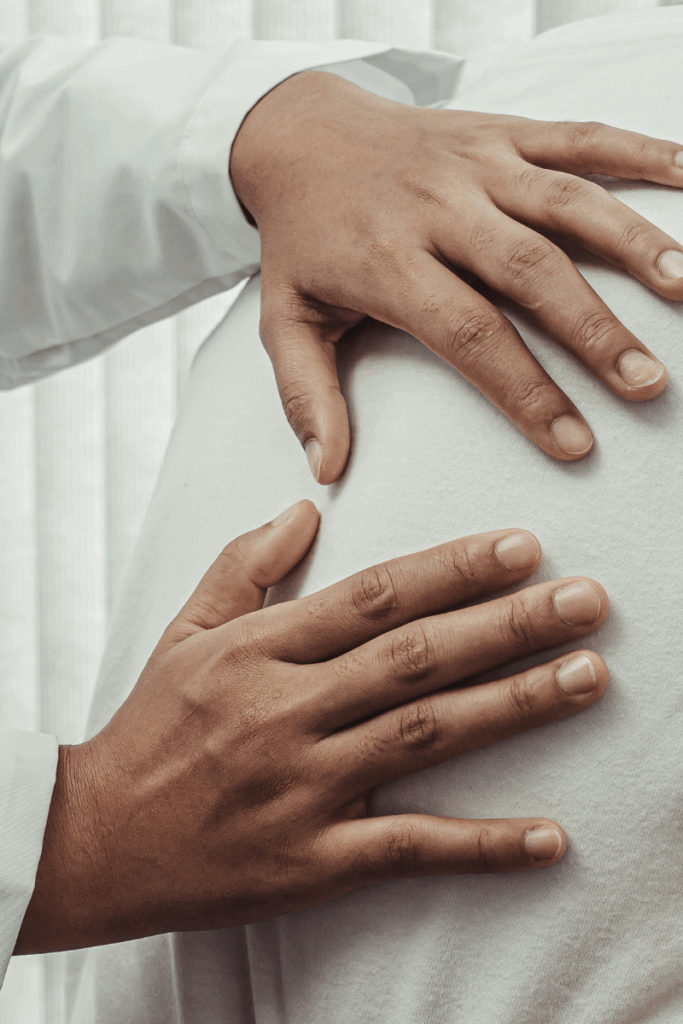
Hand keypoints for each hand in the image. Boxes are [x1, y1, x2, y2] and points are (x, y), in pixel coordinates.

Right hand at [16, 500, 608, 953]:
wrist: (92, 842)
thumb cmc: (148, 730)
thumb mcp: (184, 633)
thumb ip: (244, 566)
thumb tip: (306, 508)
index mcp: (257, 651)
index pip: (371, 597)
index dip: (450, 570)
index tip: (520, 547)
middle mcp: (285, 712)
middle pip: (414, 658)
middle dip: (507, 625)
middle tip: (587, 599)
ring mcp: (302, 789)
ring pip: (423, 737)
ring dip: (512, 706)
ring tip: (588, 676)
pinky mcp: (311, 862)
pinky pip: (408, 849)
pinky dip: (483, 846)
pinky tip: (550, 836)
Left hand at [230, 70, 680, 481]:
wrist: (301, 133)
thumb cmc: (302, 240)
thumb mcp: (283, 320)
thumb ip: (304, 396)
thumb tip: (325, 470)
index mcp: (388, 263)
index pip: (468, 335)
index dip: (526, 392)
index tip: (574, 443)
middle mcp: (439, 210)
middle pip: (530, 272)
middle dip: (595, 330)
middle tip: (648, 385)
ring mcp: (476, 165)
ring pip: (565, 202)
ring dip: (632, 243)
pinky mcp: (501, 132)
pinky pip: (577, 137)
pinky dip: (638, 151)